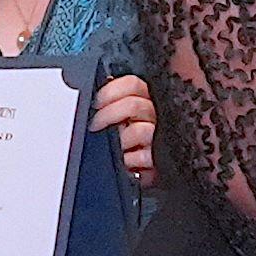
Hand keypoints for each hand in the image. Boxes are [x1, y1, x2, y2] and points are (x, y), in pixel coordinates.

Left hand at [91, 70, 157, 186]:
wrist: (146, 171)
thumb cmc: (132, 144)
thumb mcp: (124, 117)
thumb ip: (116, 101)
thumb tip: (100, 86)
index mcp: (148, 100)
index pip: (132, 84)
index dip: (111, 90)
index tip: (96, 102)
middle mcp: (157, 115)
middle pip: (134, 105)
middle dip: (108, 114)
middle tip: (95, 125)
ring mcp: (160, 137)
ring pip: (139, 130)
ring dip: (121, 139)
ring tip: (115, 147)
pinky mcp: (160, 159)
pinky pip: (143, 156)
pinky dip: (129, 160)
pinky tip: (125, 162)